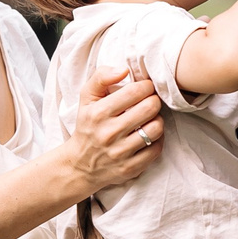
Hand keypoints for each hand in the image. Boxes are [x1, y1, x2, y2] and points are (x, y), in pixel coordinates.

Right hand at [59, 66, 164, 195]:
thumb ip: (101, 77)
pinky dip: (157, 140)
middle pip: (149, 108)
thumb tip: (124, 69)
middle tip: (149, 102)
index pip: (135, 91)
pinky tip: (148, 136)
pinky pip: (156, 149)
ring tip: (149, 119)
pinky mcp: (129, 168)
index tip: (145, 88)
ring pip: (156, 128)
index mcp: (98, 113)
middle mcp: (108, 133)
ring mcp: (120, 152)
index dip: (146, 86)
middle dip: (154, 101)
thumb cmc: (87, 126)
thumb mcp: (86, 98)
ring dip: (157, 120)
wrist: (80, 165)